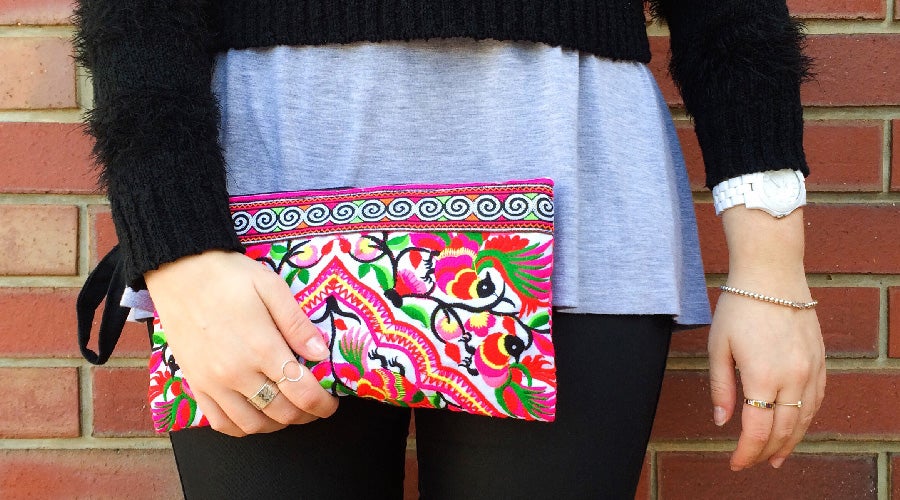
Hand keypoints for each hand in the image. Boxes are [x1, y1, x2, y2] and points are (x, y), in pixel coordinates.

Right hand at [145, 250, 337, 436]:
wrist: (178, 271)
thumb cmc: (228, 275)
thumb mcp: (271, 287)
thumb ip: (297, 324)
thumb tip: (321, 353)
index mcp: (262, 347)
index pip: (302, 392)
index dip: (322, 404)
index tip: (330, 403)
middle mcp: (237, 372)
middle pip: (281, 412)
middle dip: (306, 414)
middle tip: (315, 405)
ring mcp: (213, 383)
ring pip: (252, 424)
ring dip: (277, 424)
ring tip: (289, 411)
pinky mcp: (196, 384)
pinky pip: (220, 422)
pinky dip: (243, 427)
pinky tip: (256, 416)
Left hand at [709, 207, 825, 469]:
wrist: (771, 275)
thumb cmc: (739, 308)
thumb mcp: (718, 347)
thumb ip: (721, 387)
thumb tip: (722, 422)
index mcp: (762, 376)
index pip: (756, 430)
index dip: (745, 453)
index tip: (734, 464)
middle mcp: (792, 377)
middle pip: (783, 430)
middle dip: (765, 452)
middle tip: (752, 463)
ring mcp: (811, 369)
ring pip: (804, 418)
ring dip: (790, 441)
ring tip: (775, 456)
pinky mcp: (820, 360)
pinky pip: (816, 399)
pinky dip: (805, 418)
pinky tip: (795, 425)